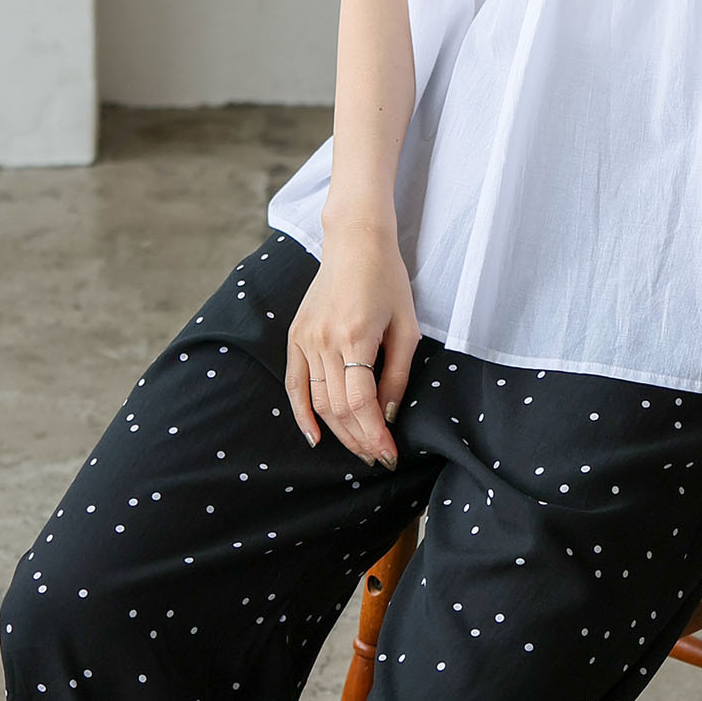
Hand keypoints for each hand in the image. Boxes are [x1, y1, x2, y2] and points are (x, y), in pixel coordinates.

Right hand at [284, 219, 420, 467]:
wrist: (355, 242)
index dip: (375, 435)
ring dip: (339, 432)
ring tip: (360, 448)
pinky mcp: (296, 336)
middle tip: (378, 458)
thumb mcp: (407, 328)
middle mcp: (325, 340)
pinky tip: (315, 437)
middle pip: (339, 408)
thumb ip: (397, 375)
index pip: (362, 403)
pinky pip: (295, 384)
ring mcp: (306, 339)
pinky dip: (302, 414)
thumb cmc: (388, 281)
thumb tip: (388, 416)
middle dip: (360, 440)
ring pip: (319, 402)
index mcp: (356, 336)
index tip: (389, 454)